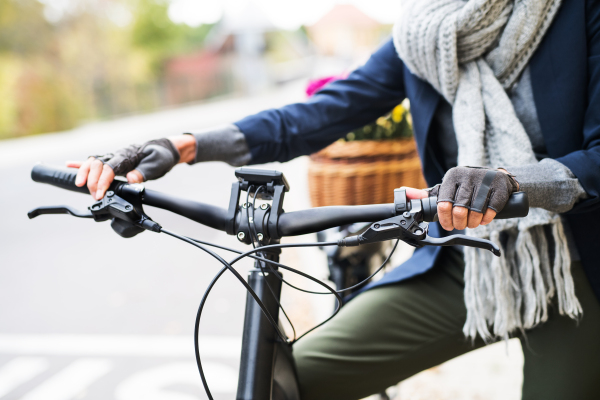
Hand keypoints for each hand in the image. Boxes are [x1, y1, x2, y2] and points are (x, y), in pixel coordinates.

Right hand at [66, 135, 195, 199]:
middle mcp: (117, 155)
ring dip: (84, 173)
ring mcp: (114, 157)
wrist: (164, 149)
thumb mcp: (156, 165)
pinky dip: (82, 163)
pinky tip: (69, 165)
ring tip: (78, 184)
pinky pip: (95, 161)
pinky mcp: (113, 160)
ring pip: (93, 163)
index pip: (110, 168)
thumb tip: (131, 178)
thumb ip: (143, 172)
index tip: (100, 194)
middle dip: (92, 181)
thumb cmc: (160, 156)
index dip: (103, 181)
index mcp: (126, 156)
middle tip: (94, 196)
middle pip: (98, 165)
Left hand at [433, 167, 518, 230]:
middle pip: (459, 210)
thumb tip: (410, 196)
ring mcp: (485, 180)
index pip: (443, 203)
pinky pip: (491, 210)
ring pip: (475, 211)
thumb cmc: (467, 186)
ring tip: (471, 224)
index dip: (445, 219)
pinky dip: (486, 219)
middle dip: (459, 223)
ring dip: (472, 223)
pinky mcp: (500, 187)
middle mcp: (467, 176)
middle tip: (460, 226)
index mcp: (452, 176)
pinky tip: (483, 220)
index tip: (448, 226)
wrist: (495, 177)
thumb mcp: (449, 187)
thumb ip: (431, 194)